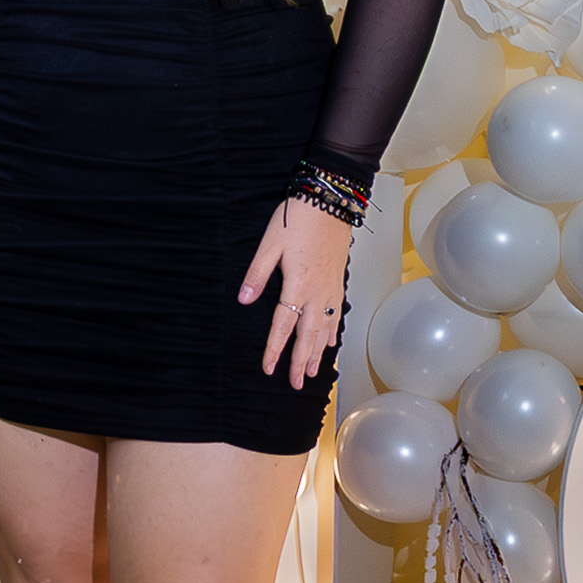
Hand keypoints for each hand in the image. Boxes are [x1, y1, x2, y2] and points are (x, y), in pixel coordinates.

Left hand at [242, 197, 354, 382]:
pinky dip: (333, 332)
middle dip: (301, 362)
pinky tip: (331, 342)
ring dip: (319, 352)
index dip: (275, 349)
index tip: (269, 368)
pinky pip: (337, 314)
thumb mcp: (270, 243)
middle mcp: (317, 292)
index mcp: (297, 284)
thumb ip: (257, 274)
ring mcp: (331, 287)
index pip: (283, 325)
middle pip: (308, 335)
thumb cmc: (298, 217)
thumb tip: (244, 299)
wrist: (329, 199)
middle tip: (296, 383)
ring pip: (326, 328)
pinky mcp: (338, 280)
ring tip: (313, 372)